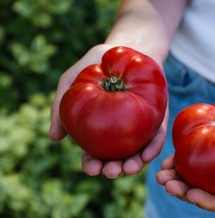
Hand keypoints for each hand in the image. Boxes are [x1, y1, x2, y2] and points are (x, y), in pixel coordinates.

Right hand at [49, 44, 167, 177]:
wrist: (129, 46)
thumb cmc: (98, 63)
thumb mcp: (73, 80)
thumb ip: (61, 106)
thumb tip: (54, 138)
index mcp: (98, 130)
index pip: (94, 154)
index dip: (92, 165)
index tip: (91, 170)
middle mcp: (119, 133)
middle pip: (116, 158)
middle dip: (114, 170)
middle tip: (112, 171)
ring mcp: (140, 128)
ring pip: (137, 153)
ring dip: (135, 165)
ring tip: (131, 168)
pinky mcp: (158, 120)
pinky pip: (156, 138)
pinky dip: (153, 148)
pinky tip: (148, 154)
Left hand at [156, 90, 214, 212]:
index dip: (207, 202)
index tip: (190, 194)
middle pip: (204, 189)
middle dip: (183, 190)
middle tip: (165, 182)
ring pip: (195, 172)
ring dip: (176, 175)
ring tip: (160, 171)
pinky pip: (195, 149)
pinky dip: (181, 154)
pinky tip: (168, 154)